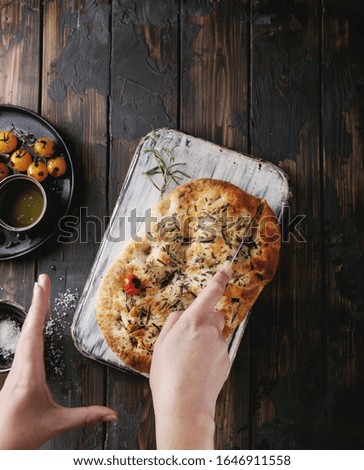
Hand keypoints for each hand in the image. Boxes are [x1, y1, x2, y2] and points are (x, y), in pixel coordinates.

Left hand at [0, 274, 116, 449]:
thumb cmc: (20, 435)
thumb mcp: (55, 423)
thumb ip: (85, 416)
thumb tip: (111, 414)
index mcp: (28, 374)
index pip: (34, 334)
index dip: (38, 309)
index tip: (42, 288)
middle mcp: (20, 367)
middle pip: (29, 327)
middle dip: (37, 301)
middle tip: (43, 280)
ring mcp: (16, 368)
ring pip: (24, 333)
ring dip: (33, 311)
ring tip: (40, 292)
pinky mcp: (16, 372)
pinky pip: (23, 342)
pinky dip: (31, 325)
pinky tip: (35, 322)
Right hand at [150, 268, 231, 449]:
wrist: (185, 406)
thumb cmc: (168, 377)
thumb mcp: (160, 346)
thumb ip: (172, 324)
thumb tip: (181, 314)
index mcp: (191, 323)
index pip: (209, 295)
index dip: (219, 280)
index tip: (226, 270)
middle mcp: (209, 331)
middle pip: (215, 316)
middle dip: (206, 322)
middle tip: (189, 339)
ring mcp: (220, 346)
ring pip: (216, 335)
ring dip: (207, 341)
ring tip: (190, 361)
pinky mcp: (226, 360)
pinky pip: (218, 351)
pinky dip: (210, 357)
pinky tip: (198, 370)